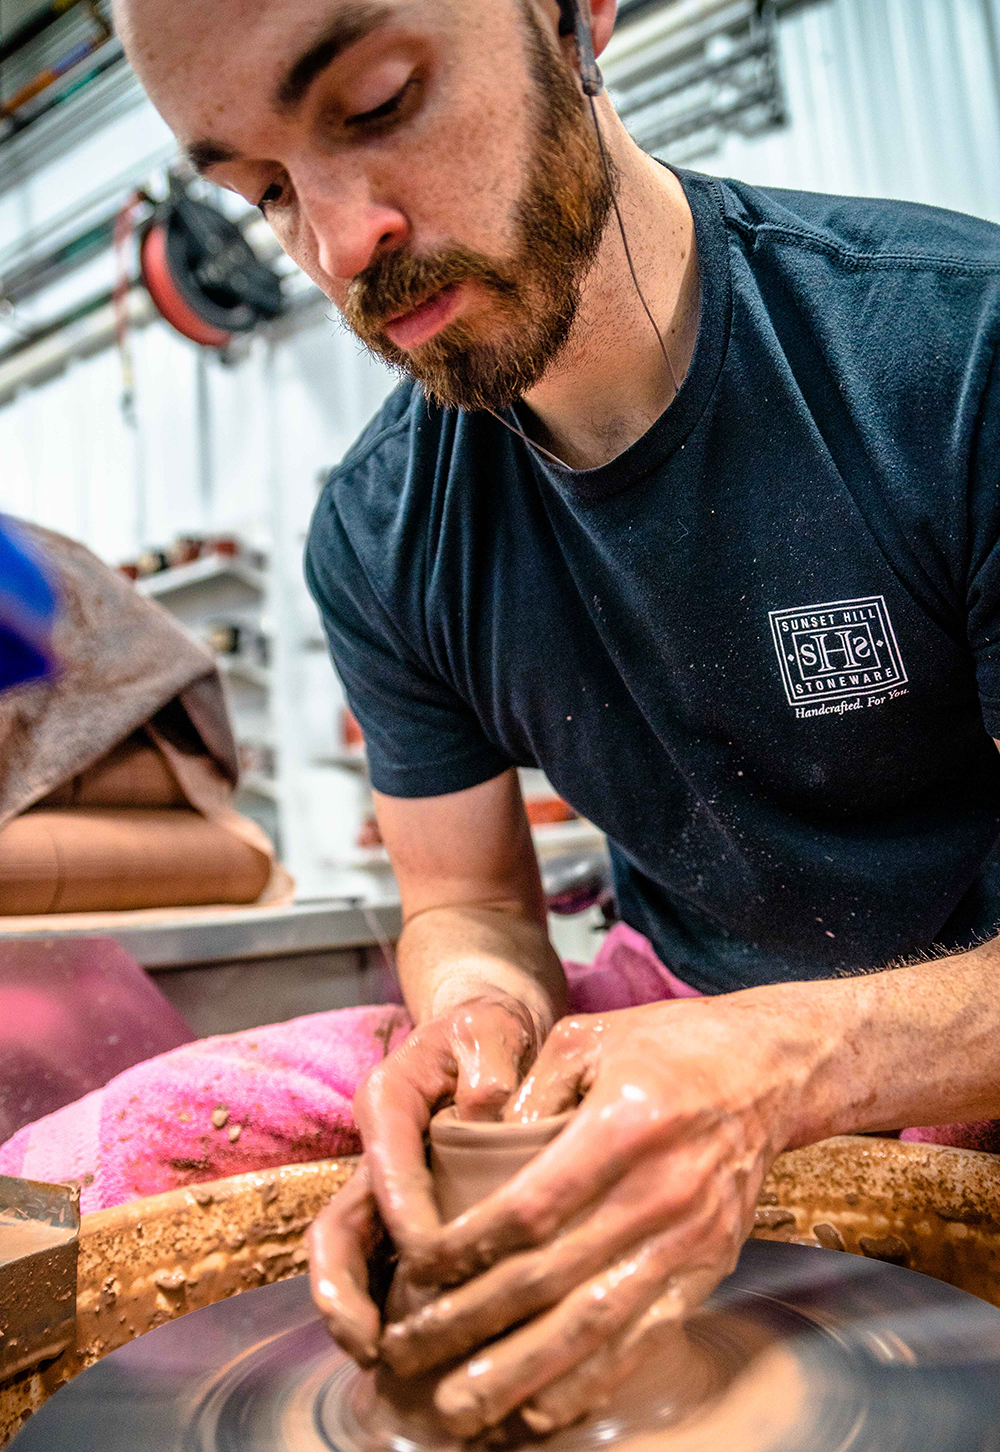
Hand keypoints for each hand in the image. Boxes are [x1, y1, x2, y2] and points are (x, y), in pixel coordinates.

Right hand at [308, 995, 540, 1360]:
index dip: (408, 1220)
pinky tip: (410, 1344)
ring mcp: (380, 1179)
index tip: (439, 1264)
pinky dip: (381, 1301)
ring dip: (353, 1308)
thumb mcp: (492, 1026)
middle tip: (371, 1346)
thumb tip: (486, 1105)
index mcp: (388, 1101)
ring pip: (347, 1250)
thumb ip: (487, 1060)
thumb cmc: (489, 1028)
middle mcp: (374, 1147)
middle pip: (337, 1224)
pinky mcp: (397, 1203)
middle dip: (344, 1289)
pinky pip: (377, 1257)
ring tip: (378, 1361)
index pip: (386, 1168)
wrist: (484, 1028)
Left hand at [381, 994, 818, 1434]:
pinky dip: (588, 1382)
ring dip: (520, 1374)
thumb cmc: (667, 1045)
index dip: (467, 1248)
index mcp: (623, 1124)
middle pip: (551, 1278)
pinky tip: (538, 1411)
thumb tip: (465, 1150)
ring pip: (594, 1326)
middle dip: (471, 1323)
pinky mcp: (708, 1269)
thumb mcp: (588, 1037)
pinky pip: (642, 1340)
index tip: (416, 1271)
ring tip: (458, 1409)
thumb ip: (527, 1091)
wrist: (770, 1070)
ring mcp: (689, 1239)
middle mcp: (659, 1191)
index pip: (530, 1207)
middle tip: (406, 1350)